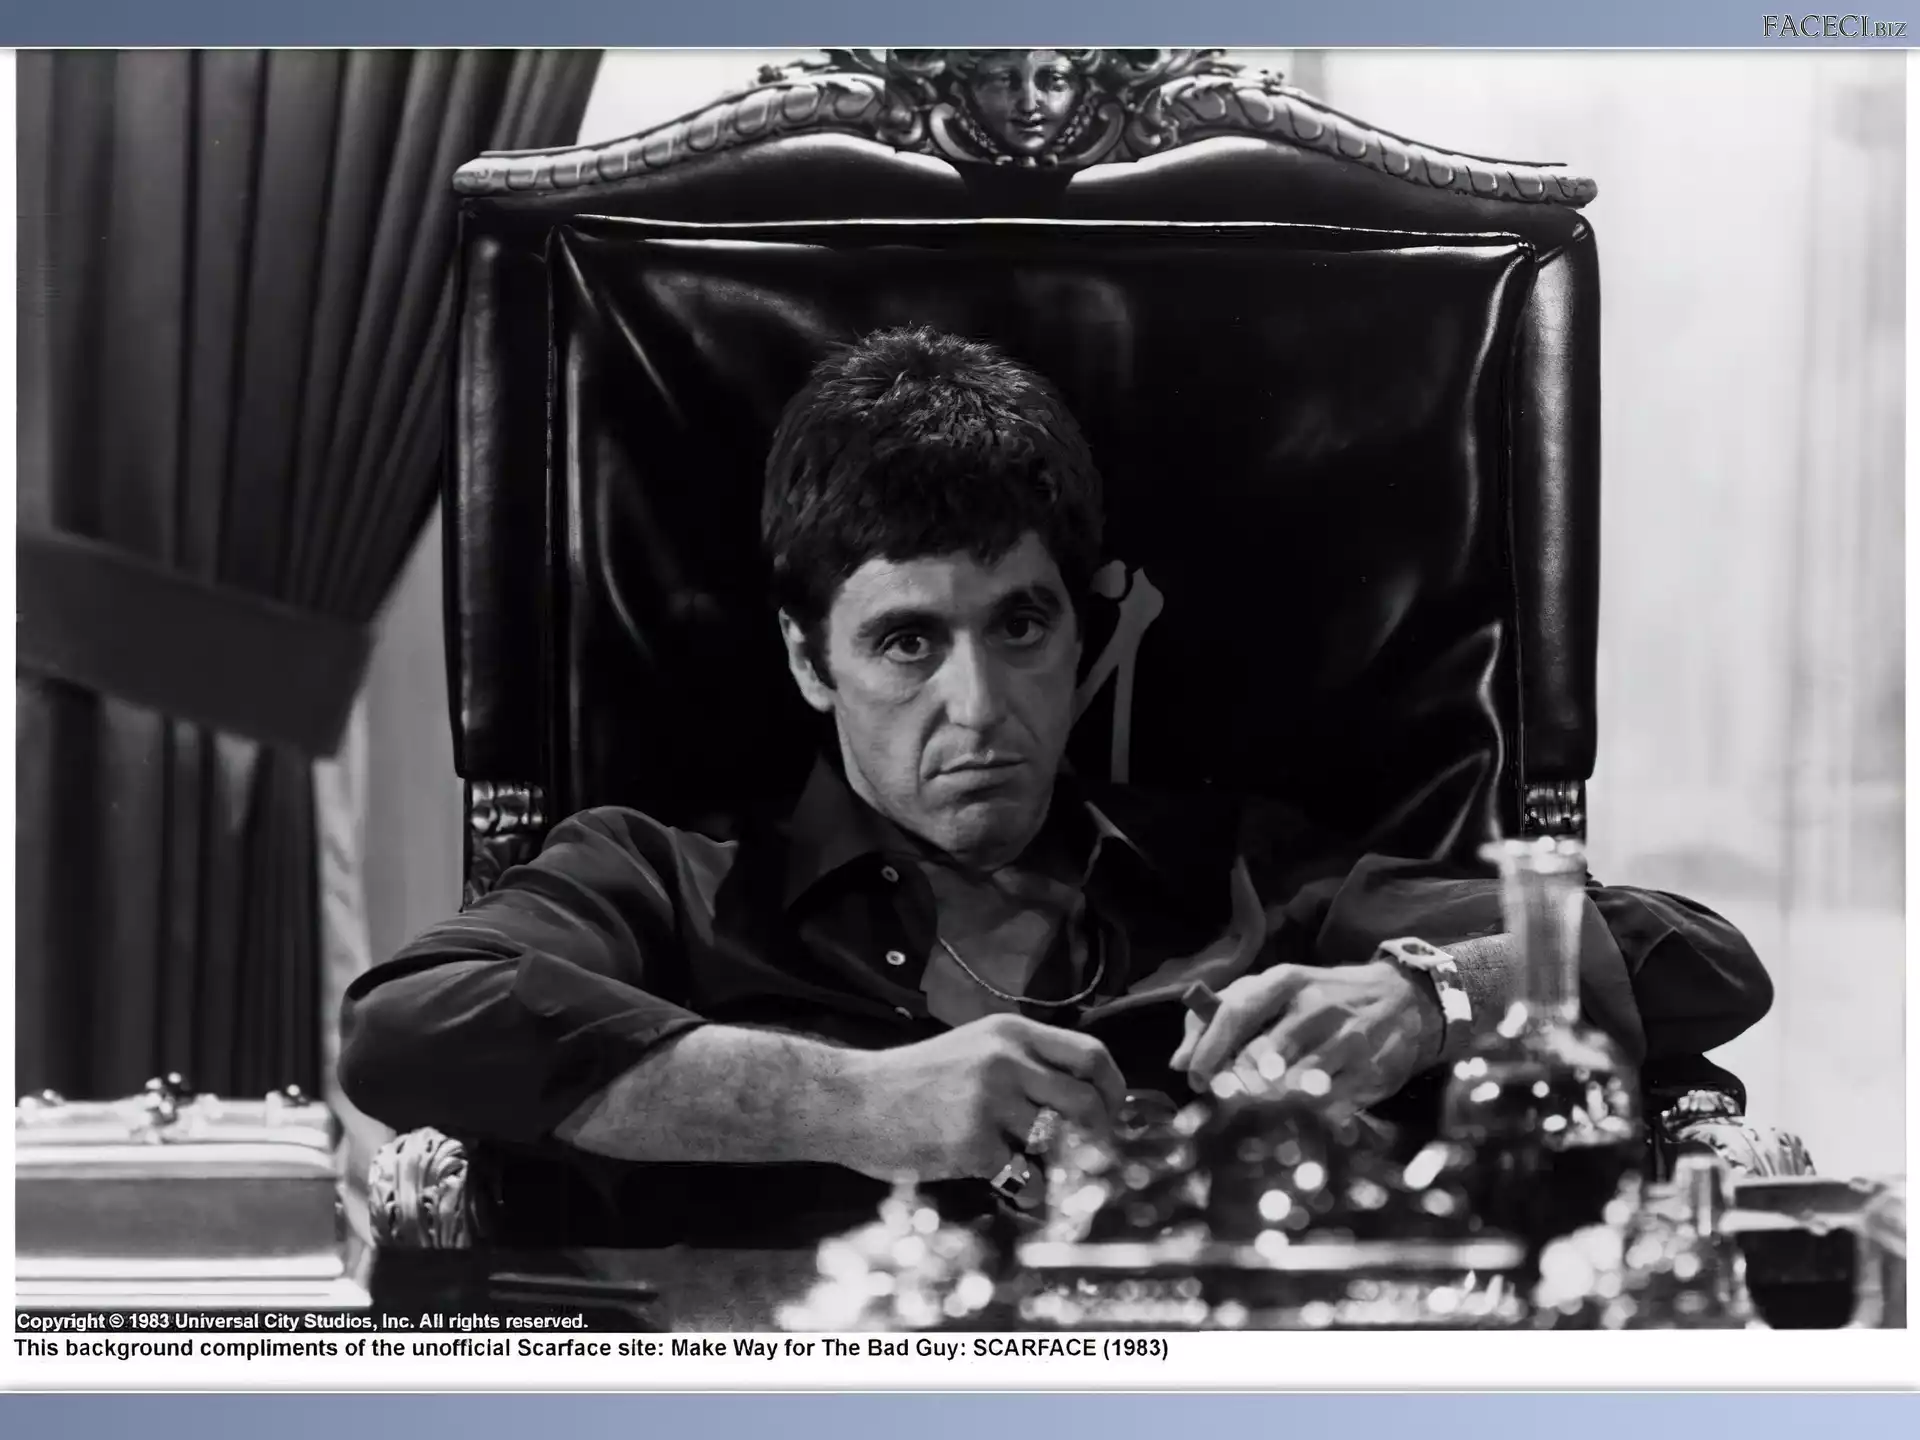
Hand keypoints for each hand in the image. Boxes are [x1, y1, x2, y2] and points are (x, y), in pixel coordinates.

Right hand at [839, 1014, 1127, 1183]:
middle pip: (1086, 1101)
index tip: (1113, 1111)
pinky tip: (1007, 1185)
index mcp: (1010, 1033)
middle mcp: (1006, 1061)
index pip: (1090, 1054)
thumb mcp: (972, 1049)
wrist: (852, 1101)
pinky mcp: (973, 1145)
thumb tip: (1085, 1097)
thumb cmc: (911, 1082)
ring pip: (1056, 1143)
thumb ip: (1023, 1063)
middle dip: (1098, 1134)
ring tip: (1032, 1166)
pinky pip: (1027, 1179)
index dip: (1113, 1088)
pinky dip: (1027, 1192)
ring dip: (1055, 1164)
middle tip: (1090, 1153)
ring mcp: (989, 1102)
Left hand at [1170, 961, 1442, 1110]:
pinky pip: (1323, 1105)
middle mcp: (1315, 1005)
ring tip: (1265, 1103)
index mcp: (1285, 980)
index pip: (1236, 1011)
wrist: (1401, 999)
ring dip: (1269, 1102)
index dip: (1210, 1049)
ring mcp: (1345, 1038)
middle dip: (1239, 1083)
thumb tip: (1178, 1062)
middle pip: (1261, 1056)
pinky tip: (1299, 1110)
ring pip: (1291, 1085)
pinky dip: (1304, 1113)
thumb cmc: (1321, 997)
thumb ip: (1223, 1017)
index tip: (1194, 1076)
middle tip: (1231, 1096)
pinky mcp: (1368, 1070)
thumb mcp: (1275, 991)